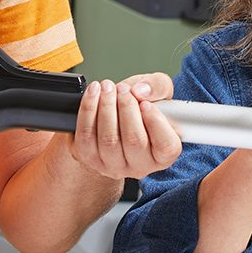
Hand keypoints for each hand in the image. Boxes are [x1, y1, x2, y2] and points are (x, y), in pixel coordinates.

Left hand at [63, 73, 180, 180]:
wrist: (115, 118)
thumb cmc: (141, 108)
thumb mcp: (158, 93)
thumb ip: (158, 87)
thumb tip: (140, 91)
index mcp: (163, 154)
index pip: (166, 146)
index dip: (156, 122)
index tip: (146, 103)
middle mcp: (140, 165)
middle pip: (134, 140)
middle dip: (126, 108)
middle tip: (123, 89)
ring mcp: (113, 165)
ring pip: (108, 140)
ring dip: (106, 107)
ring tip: (108, 87)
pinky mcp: (89, 158)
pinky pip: (86, 136)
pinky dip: (88, 110)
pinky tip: (94, 93)